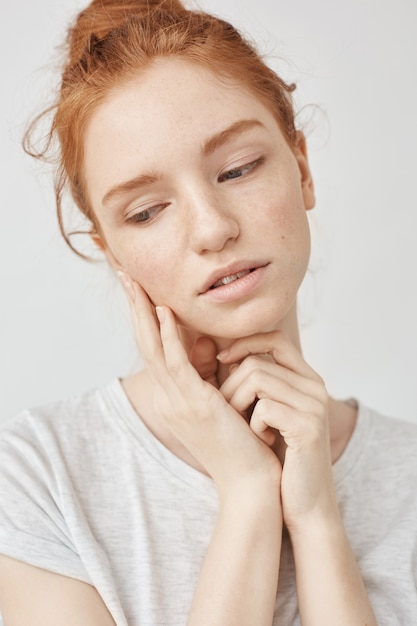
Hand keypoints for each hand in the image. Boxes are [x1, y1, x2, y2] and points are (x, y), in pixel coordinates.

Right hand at [118, 273, 280, 497]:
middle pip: (145, 342)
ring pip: (154, 348)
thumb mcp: (220, 402)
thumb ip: (209, 374)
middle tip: (123, 273)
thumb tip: (206, 344)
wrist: (251, 483)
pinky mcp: (195, 404)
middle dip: (134, 307)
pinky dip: (169, 336)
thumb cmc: (242, 443)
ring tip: (134, 282)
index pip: (154, 348)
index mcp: (174, 396)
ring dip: (143, 313)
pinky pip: (176, 363)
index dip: (143, 316)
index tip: (138, 287)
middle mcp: (169, 397)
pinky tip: (163, 311)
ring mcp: (178, 402)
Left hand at [218, 331, 337, 529]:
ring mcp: (315, 405)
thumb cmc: (277, 456)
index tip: (222, 359)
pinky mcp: (309, 427)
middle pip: (257, 362)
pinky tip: (263, 442)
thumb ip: (249, 383)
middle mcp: (315, 386)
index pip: (275, 339)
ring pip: (257, 380)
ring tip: (245, 428)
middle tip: (230, 414)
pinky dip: (253, 425)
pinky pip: (264, 408)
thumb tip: (220, 354)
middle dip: (231, 386)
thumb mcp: (262, 413)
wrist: (304, 503)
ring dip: (238, 405)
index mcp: (306, 379)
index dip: (245, 343)